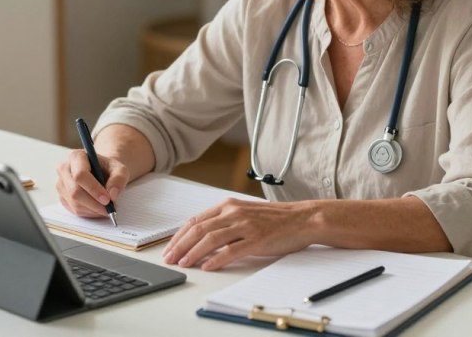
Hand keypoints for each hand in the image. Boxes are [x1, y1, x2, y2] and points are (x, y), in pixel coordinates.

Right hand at [55, 149, 129, 217]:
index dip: (93, 189)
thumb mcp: (120, 169)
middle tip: (109, 209)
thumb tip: (112, 195)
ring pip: (74, 203)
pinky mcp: (62, 197)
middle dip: (94, 203)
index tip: (107, 199)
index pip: (80, 175)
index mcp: (76, 156)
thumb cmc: (108, 169)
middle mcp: (64, 169)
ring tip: (106, 208)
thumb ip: (119, 179)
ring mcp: (61, 184)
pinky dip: (88, 212)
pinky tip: (98, 208)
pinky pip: (73, 209)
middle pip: (75, 191)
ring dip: (93, 210)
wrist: (100, 172)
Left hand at [162, 199, 318, 270]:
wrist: (302, 218)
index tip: (169, 248)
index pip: (196, 220)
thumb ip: (225, 223)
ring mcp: (246, 225)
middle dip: (180, 245)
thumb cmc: (274, 219)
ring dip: (194, 253)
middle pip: (199, 229)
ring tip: (184, 263)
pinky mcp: (257, 239)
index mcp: (229, 205)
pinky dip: (217, 259)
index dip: (179, 235)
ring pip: (211, 239)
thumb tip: (201, 240)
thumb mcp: (244, 214)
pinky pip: (232, 250)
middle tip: (170, 258)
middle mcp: (234, 212)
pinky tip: (208, 266)